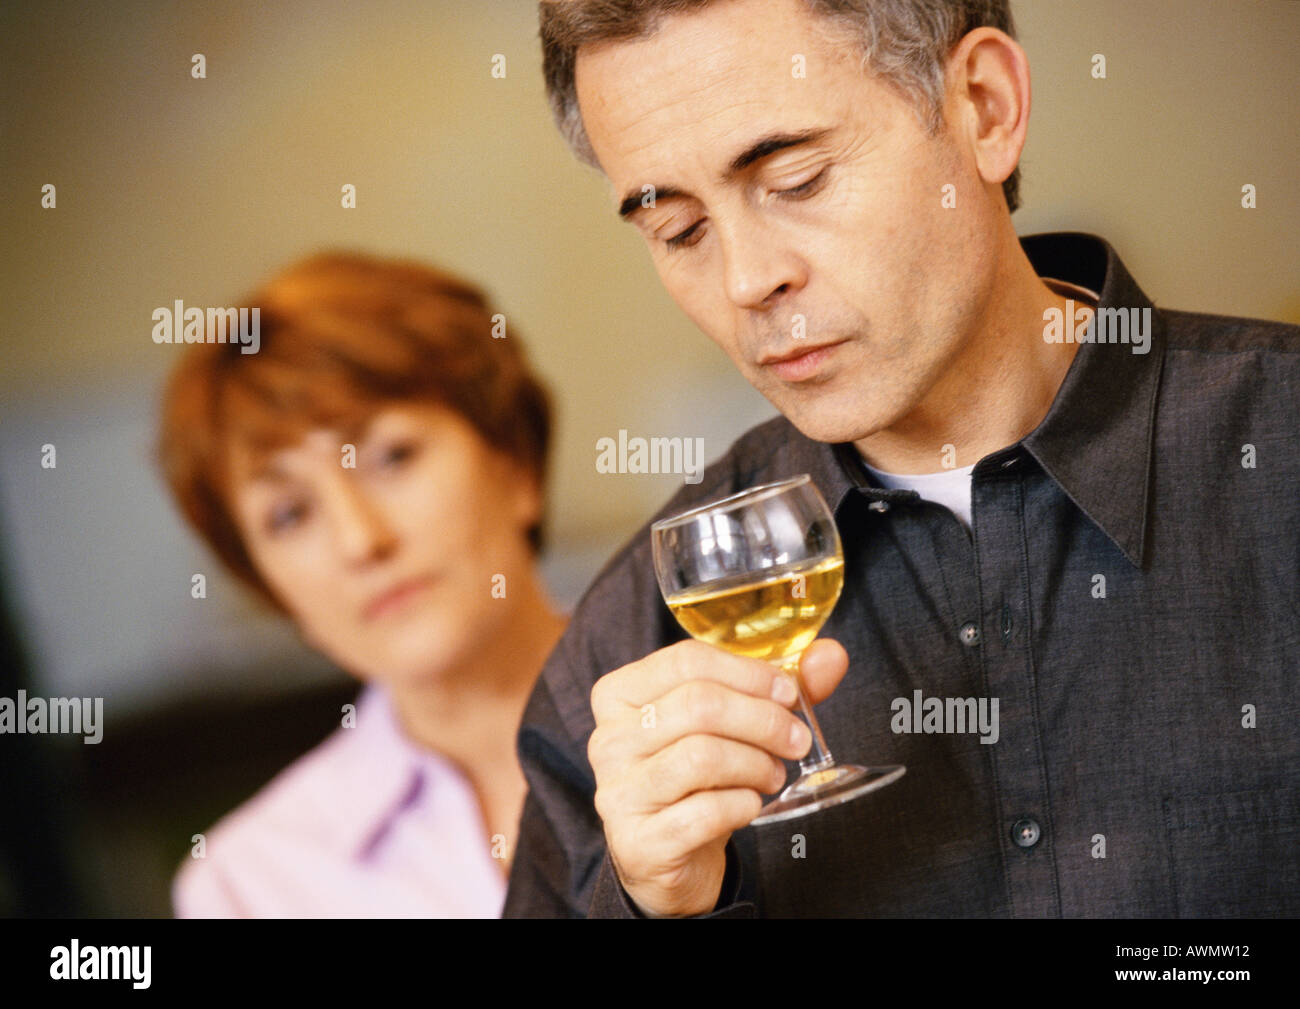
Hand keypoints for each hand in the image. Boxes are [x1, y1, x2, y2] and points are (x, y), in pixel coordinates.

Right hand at [587, 637, 849, 916]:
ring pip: (702, 756)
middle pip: (699, 705)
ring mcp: (617, 792)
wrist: (667, 856)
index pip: (687, 660)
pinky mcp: (638, 841)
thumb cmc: (696, 777)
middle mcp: (608, 739)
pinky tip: (751, 804)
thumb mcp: (729, 725)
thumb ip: (777, 689)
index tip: (788, 693)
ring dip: (756, 764)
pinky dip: (743, 804)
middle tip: (796, 740)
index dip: (749, 673)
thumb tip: (831, 656)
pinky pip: (704, 812)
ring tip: (774, 774)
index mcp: (620, 694)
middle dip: (764, 720)